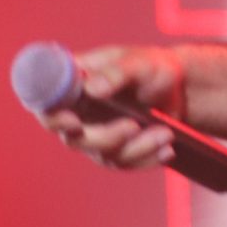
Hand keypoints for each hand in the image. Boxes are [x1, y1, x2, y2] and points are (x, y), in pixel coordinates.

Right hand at [34, 45, 180, 172]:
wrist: (180, 88)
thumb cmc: (154, 67)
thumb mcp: (141, 63)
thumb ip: (118, 72)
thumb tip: (93, 89)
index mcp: (75, 80)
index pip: (46, 101)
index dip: (52, 115)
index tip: (73, 122)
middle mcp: (78, 109)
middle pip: (73, 138)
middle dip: (106, 137)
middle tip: (134, 126)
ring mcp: (94, 132)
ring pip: (103, 154)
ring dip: (137, 148)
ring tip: (165, 133)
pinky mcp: (114, 149)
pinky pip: (124, 163)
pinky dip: (146, 158)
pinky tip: (166, 149)